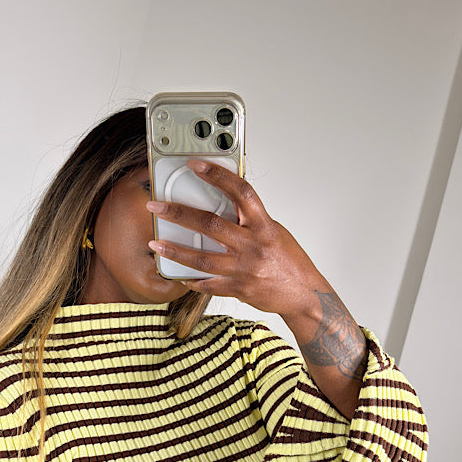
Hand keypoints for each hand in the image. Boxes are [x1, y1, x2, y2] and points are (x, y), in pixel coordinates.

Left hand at [148, 159, 368, 416]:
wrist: (304, 295)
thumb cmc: (291, 262)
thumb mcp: (274, 231)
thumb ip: (250, 220)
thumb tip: (225, 205)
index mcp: (264, 226)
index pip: (240, 192)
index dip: (217, 175)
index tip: (195, 165)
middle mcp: (253, 245)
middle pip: (210, 225)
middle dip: (179, 214)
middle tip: (157, 207)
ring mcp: (244, 269)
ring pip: (203, 259)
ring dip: (176, 251)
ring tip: (156, 244)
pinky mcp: (239, 289)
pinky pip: (209, 285)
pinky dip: (193, 280)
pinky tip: (179, 275)